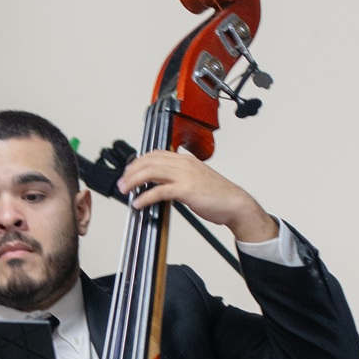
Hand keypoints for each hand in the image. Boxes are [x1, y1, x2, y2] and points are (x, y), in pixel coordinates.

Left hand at [115, 149, 277, 244]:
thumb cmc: (218, 195)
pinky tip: (138, 203)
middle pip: (149, 161)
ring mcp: (185, 176)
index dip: (138, 162)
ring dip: (133, 182)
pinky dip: (144, 197)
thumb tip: (162, 185)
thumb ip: (180, 178)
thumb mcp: (197, 179)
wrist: (235, 203)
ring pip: (150, 172)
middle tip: (122, 183)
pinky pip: (158, 191)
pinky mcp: (186, 190)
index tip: (129, 172)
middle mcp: (183, 164)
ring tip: (125, 191)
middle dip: (131, 172)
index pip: (155, 154)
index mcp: (185, 160)